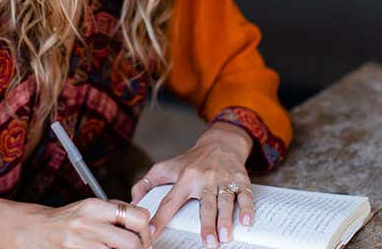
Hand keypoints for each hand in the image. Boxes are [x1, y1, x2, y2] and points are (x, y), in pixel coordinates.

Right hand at [0, 197, 152, 248]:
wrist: (33, 230)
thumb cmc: (63, 220)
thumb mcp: (88, 208)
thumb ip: (113, 211)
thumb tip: (142, 220)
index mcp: (95, 206)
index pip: (137, 216)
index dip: (146, 229)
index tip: (145, 235)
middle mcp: (89, 223)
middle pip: (132, 242)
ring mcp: (81, 242)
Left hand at [130, 122, 254, 247]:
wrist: (220, 142)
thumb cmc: (191, 160)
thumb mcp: (166, 167)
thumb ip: (146, 183)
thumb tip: (133, 200)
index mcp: (185, 178)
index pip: (170, 201)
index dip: (160, 218)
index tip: (152, 233)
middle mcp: (204, 179)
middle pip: (205, 204)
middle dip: (207, 224)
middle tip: (208, 243)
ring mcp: (223, 180)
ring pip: (225, 201)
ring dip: (226, 220)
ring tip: (225, 237)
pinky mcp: (240, 180)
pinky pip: (245, 195)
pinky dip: (247, 209)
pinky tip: (247, 222)